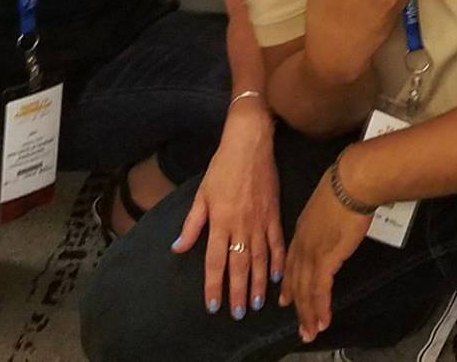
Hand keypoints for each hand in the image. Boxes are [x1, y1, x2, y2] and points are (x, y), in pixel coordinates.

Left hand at [172, 100, 282, 317]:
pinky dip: (278, 260)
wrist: (250, 143)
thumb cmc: (222, 167)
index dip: (214, 285)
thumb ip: (191, 224)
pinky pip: (277, 242)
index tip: (214, 305)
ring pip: (260, 258)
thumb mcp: (201, 193)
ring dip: (257, 283)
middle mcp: (241, 225)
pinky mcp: (274, 213)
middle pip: (239, 265)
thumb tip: (178, 248)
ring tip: (255, 303)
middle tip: (237, 314)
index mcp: (220, 221)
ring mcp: (260, 220)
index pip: (215, 260)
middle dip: (237, 292)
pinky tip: (277, 276)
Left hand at [279, 162, 374, 342]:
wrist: (352, 181)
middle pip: (296, 280)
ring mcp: (312, 251)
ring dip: (308, 314)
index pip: (291, 262)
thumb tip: (332, 223)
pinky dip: (320, 308)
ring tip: (310, 331)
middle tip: (300, 325)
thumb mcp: (328, 200)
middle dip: (298, 306)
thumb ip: (325, 218)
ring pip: (305, 290)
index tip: (285, 298)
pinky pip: (319, 290)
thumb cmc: (346, 184)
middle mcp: (303, 243)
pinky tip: (322, 320)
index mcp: (302, 229)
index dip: (288, 282)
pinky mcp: (325, 258)